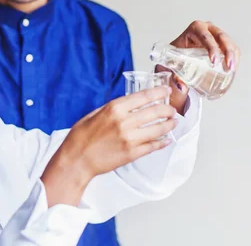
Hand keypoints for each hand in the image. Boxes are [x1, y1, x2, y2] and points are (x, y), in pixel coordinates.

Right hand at [41, 86, 175, 206]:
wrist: (76, 160)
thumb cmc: (81, 137)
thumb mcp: (94, 114)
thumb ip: (113, 109)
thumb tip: (128, 105)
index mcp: (114, 109)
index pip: (143, 97)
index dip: (158, 93)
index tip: (165, 91)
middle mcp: (124, 122)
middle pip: (155, 111)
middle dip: (167, 109)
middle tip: (172, 110)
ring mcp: (130, 138)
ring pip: (158, 129)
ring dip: (169, 125)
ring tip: (173, 122)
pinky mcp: (132, 153)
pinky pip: (153, 146)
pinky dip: (162, 142)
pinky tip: (167, 139)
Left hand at [157, 20, 240, 111]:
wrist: (178, 55)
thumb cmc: (174, 56)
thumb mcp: (172, 63)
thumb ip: (174, 75)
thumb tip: (182, 88)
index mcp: (195, 28)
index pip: (205, 35)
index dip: (212, 47)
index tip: (214, 62)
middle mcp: (207, 28)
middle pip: (221, 37)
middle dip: (227, 51)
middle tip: (228, 67)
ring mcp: (217, 34)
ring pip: (229, 42)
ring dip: (233, 55)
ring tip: (231, 70)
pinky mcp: (223, 43)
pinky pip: (233, 48)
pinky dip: (235, 57)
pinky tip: (233, 68)